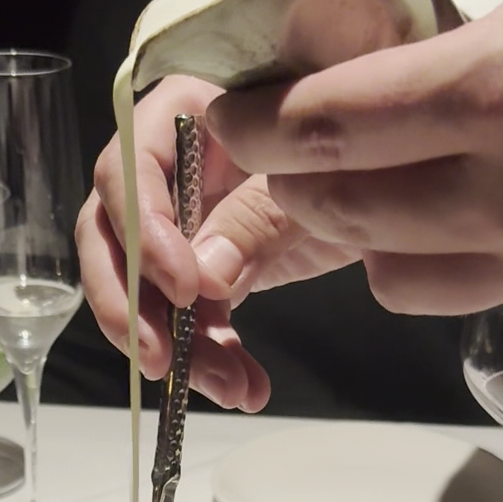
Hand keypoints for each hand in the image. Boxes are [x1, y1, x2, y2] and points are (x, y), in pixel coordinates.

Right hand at [75, 76, 356, 410]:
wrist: (392, 181)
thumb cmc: (353, 153)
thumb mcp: (313, 180)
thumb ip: (257, 218)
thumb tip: (203, 278)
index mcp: (183, 113)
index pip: (127, 169)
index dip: (142, 232)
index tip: (182, 288)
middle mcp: (165, 166)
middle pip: (110, 236)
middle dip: (131, 306)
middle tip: (161, 360)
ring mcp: (180, 222)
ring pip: (142, 289)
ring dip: (177, 347)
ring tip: (228, 388)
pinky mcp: (202, 270)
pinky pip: (186, 317)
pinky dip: (210, 357)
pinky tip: (245, 387)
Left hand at [206, 0, 502, 312]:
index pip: (329, 127)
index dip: (258, 119)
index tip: (233, 96)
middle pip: (339, 210)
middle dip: (286, 170)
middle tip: (273, 125)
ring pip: (385, 271)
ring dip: (346, 221)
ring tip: (350, 163)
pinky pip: (451, 294)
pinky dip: (410, 257)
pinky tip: (426, 198)